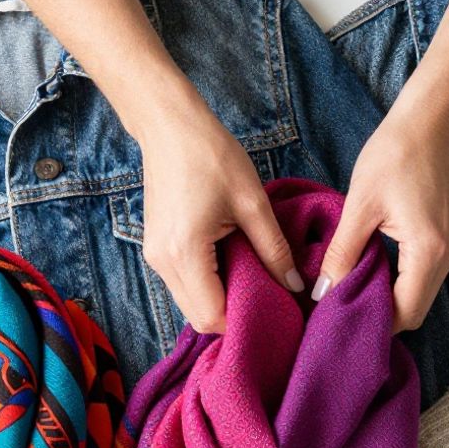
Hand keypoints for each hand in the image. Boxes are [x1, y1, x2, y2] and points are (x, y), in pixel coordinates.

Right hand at [139, 105, 303, 333]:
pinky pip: (184, 283)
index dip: (244, 321)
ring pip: (190, 302)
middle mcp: (163, 263)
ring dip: (220, 299)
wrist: (170, 126)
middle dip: (233, 315)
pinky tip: (232, 262)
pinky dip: (208, 284)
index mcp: (185, 254)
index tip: (274, 310)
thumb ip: (274, 250)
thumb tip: (294, 286)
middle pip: (199, 317)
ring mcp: (155, 257)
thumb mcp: (253, 203)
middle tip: (268, 297)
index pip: (212, 317)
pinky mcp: (155, 248)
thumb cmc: (212, 156)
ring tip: (252, 276)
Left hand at [316, 106, 448, 332]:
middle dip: (381, 317)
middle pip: (415, 310)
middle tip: (341, 312)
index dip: (374, 323)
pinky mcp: (447, 239)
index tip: (340, 321)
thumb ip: (343, 253)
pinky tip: (371, 273)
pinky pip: (424, 276)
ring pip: (420, 295)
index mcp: (428, 250)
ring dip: (390, 300)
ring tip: (351, 294)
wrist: (427, 123)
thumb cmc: (393, 156)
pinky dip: (399, 283)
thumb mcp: (359, 206)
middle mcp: (448, 256)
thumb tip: (323, 293)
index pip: (405, 312)